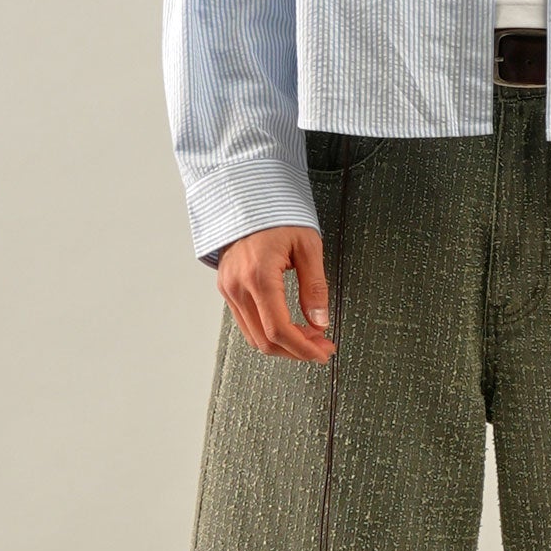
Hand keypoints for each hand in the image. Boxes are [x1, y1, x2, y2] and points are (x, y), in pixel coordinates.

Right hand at [217, 223, 333, 362]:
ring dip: (283, 345)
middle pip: (265, 340)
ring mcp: (229, 290)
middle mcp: (238, 287)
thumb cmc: (277, 216)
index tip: (323, 351)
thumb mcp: (307, 246)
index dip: (303, 348)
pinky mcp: (227, 289)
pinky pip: (247, 323)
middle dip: (296, 351)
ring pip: (254, 337)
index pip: (279, 329)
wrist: (246, 198)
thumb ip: (315, 287)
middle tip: (321, 348)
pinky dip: (269, 333)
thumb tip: (320, 321)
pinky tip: (290, 328)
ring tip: (309, 338)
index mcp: (259, 276)